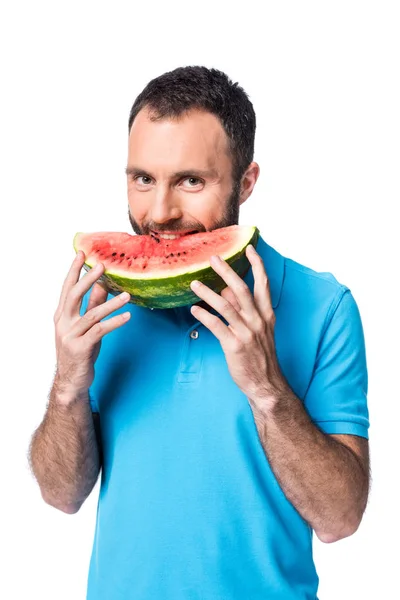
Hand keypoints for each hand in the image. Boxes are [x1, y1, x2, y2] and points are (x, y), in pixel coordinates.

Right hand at [53, 251, 130, 398]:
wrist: (71, 380)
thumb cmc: (80, 350)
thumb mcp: (86, 325)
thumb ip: (93, 305)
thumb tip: (104, 284)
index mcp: (62, 315)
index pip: (67, 288)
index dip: (74, 271)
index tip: (82, 254)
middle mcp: (63, 323)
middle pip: (74, 295)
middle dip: (88, 279)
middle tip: (102, 265)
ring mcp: (71, 336)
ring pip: (92, 314)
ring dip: (111, 303)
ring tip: (127, 295)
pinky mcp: (80, 348)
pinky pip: (99, 331)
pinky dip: (114, 322)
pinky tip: (127, 317)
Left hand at [190, 245, 289, 411]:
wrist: (265, 383)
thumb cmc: (259, 356)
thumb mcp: (257, 330)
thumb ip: (243, 310)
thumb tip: (225, 291)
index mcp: (266, 315)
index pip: (264, 284)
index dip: (257, 265)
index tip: (249, 248)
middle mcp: (258, 321)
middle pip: (241, 289)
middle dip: (227, 271)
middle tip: (213, 258)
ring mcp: (247, 333)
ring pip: (225, 306)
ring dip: (207, 293)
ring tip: (194, 283)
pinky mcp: (234, 345)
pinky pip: (216, 326)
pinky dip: (204, 316)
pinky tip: (194, 310)